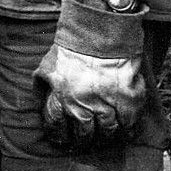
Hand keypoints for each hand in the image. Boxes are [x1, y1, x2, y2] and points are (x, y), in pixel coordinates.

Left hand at [34, 0, 146, 151]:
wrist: (102, 29)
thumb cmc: (73, 46)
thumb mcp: (47, 65)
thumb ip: (44, 87)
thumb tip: (42, 105)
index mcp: (61, 98)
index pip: (57, 128)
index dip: (60, 137)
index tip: (63, 140)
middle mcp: (83, 105)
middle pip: (84, 135)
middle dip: (83, 140)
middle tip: (85, 141)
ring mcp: (107, 103)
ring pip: (107, 132)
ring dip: (106, 137)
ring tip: (105, 136)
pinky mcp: (128, 98)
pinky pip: (128, 123)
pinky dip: (127, 130)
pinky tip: (124, 131)